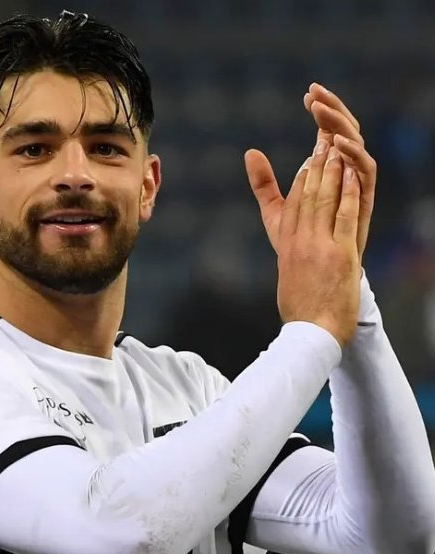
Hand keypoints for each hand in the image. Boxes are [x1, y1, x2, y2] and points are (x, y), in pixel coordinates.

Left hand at [245, 84, 376, 261]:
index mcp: (329, 174)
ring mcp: (355, 189)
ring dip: (341, 128)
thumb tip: (250, 152)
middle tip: (316, 94)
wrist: (316, 282)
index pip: (329, 134)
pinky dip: (355, 157)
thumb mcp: (277, 212)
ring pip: (357, 149)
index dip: (321, 113)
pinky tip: (338, 144)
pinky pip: (366, 174)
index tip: (307, 94)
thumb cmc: (300, 246)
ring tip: (323, 114)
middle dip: (332, 111)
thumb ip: (265, 184)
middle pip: (345, 134)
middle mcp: (346, 177)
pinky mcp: (363, 204)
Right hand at [262, 139, 361, 346]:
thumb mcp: (287, 274)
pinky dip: (347, 192)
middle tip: (321, 140)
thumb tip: (283, 244)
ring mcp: (319, 247)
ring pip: (324, 200)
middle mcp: (299, 243)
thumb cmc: (300, 307)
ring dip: (330, 171)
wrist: (310, 334)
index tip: (308, 160)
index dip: (301, 179)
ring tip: (335, 147)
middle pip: (306, 196)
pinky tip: (351, 174)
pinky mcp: (340, 255)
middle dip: (314, 166)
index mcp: (287, 247)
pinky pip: (344, 216)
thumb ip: (287, 257)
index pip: (292, 205)